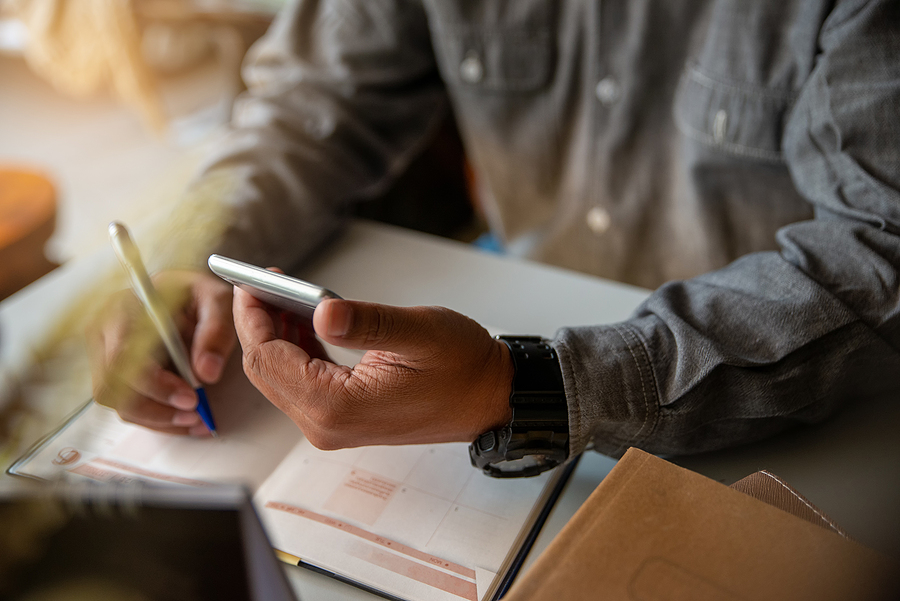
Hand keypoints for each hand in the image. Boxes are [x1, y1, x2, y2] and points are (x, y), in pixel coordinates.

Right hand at [87, 270, 235, 434]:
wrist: (183, 292)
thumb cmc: (196, 293)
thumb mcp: (215, 300)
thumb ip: (216, 331)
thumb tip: (206, 373)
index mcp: (123, 308)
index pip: (124, 356)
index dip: (155, 384)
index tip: (190, 397)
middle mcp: (103, 332)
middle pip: (113, 388)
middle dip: (156, 410)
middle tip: (196, 415)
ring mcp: (103, 355)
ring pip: (119, 403)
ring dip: (158, 419)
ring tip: (196, 420)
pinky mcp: (113, 374)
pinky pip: (128, 406)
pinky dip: (158, 419)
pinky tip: (186, 420)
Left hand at [233, 290, 513, 448]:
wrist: (489, 397)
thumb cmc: (463, 366)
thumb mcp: (419, 332)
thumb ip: (367, 322)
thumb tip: (321, 312)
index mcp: (337, 406)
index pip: (267, 360)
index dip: (253, 317)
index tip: (250, 282)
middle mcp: (326, 424)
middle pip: (265, 371)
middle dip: (259, 323)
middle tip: (265, 282)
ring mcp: (332, 425)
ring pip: (279, 376)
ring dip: (277, 334)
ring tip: (286, 296)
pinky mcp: (341, 417)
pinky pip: (300, 381)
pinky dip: (296, 349)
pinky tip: (306, 322)